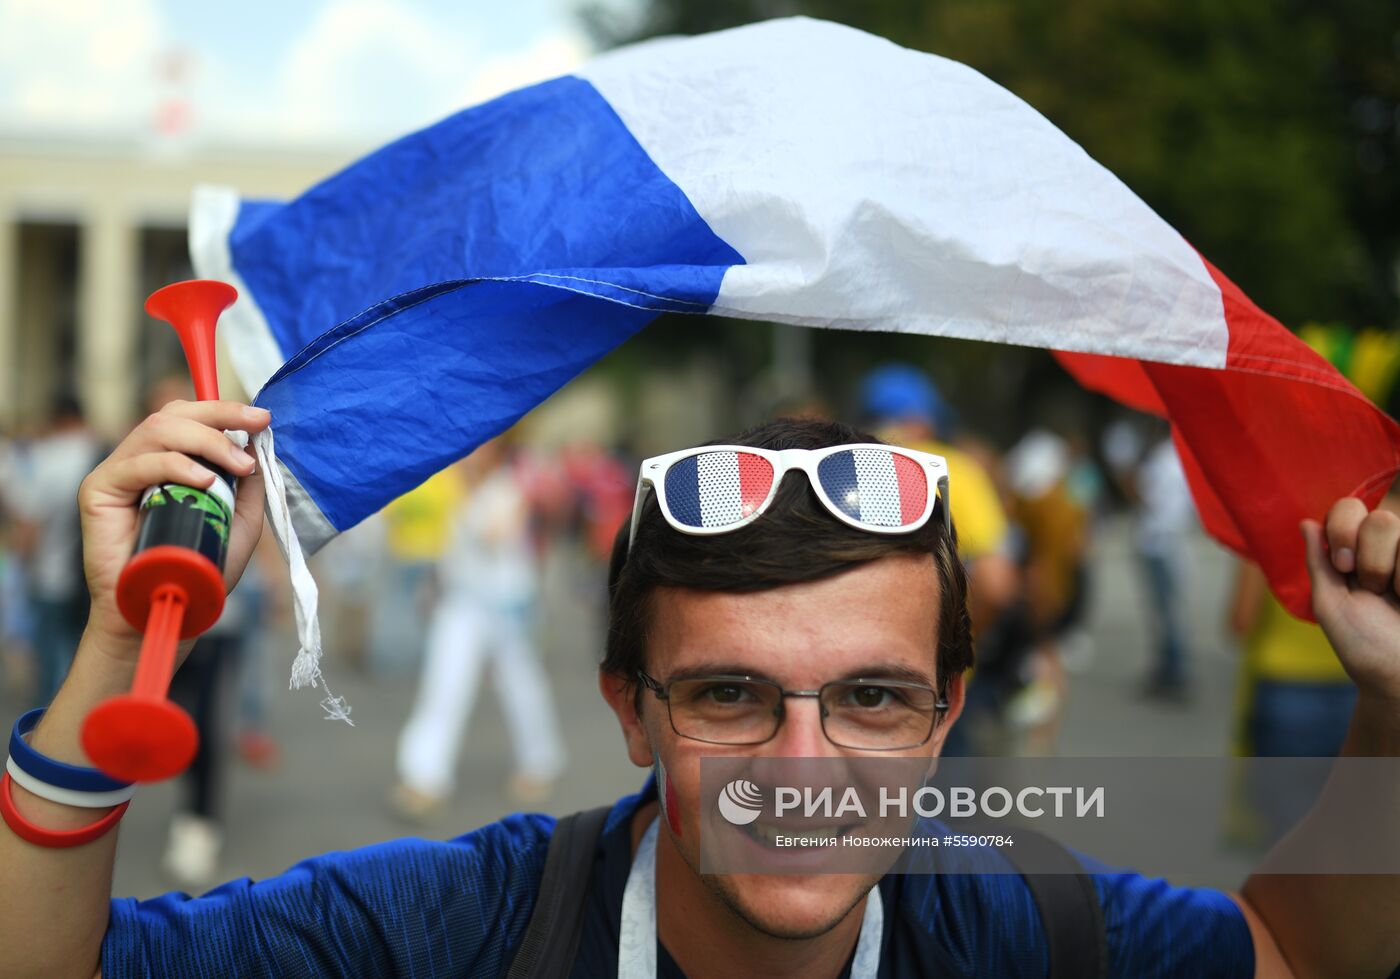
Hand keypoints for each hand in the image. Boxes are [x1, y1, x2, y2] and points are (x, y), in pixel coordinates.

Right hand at [77, 400, 271, 660]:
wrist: (167, 606)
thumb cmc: (198, 567)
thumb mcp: (237, 520)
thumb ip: (247, 486)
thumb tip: (256, 446)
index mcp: (170, 462)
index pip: (191, 418)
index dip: (225, 411)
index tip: (262, 418)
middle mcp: (141, 460)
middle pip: (174, 414)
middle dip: (221, 415)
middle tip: (256, 426)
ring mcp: (118, 472)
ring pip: (158, 430)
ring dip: (206, 440)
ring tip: (237, 466)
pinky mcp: (98, 490)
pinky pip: (138, 464)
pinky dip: (174, 465)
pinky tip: (204, 480)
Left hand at [1302, 498, 1399, 705]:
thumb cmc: (1364, 646)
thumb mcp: (1330, 604)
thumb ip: (1319, 563)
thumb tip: (1306, 522)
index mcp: (1358, 550)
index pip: (1349, 507)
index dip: (1343, 531)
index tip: (1344, 566)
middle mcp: (1392, 546)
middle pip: (1381, 518)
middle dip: (1372, 559)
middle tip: (1373, 588)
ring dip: (1394, 572)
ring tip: (1396, 598)